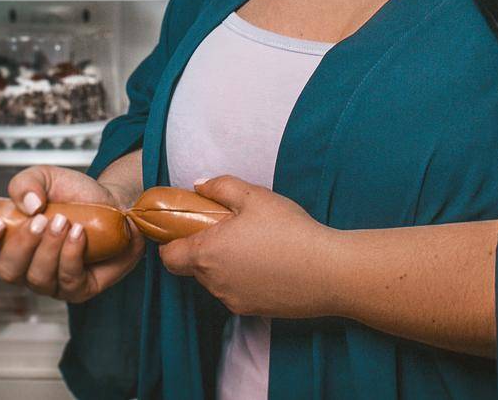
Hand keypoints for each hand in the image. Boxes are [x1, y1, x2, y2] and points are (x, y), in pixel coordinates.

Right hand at [0, 165, 143, 302]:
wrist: (115, 204)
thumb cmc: (76, 196)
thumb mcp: (46, 177)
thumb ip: (26, 183)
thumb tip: (25, 205)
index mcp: (10, 240)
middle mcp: (26, 265)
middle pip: (7, 271)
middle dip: (22, 245)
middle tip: (40, 220)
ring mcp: (50, 281)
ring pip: (37, 278)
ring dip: (50, 247)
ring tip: (65, 221)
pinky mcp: (77, 289)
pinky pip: (67, 281)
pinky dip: (71, 254)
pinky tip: (78, 234)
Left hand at [158, 176, 337, 317]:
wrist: (329, 272)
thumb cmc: (289, 231)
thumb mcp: (254, 196)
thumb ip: (220, 186)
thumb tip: (198, 185)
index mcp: (207, 254)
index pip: (169, 257)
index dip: (171, 242)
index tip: (186, 228)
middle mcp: (214, 283)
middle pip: (193, 267)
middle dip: (204, 248)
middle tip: (230, 229)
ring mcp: (234, 300)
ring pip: (216, 280)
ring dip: (225, 264)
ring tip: (255, 245)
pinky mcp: (254, 311)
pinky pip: (237, 292)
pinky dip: (244, 279)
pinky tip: (269, 264)